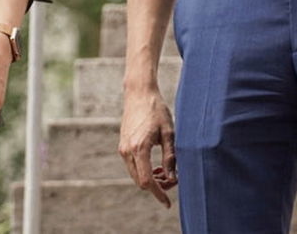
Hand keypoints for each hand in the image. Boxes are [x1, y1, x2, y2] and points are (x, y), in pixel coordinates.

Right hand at [118, 86, 177, 206]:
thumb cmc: (156, 110)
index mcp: (139, 148)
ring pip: (136, 175)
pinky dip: (144, 171)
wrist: (139, 93)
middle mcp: (127, 151)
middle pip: (141, 181)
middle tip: (174, 180)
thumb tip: (173, 178)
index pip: (147, 181)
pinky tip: (156, 166)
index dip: (159, 194)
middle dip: (157, 187)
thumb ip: (170, 158)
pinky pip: (133, 166)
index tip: (167, 203)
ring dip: (151, 179)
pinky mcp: (123, 145)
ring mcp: (123, 149)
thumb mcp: (169, 133)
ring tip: (167, 173)